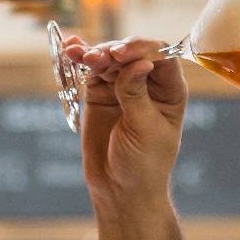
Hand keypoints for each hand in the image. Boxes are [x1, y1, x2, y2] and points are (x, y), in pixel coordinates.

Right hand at [60, 34, 187, 207]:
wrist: (119, 190)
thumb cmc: (143, 164)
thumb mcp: (143, 129)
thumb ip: (136, 94)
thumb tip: (137, 63)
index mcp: (170, 91)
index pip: (161, 58)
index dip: (142, 50)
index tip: (122, 55)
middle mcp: (148, 84)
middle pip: (132, 53)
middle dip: (114, 51)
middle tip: (98, 58)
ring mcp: (122, 86)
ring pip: (108, 59)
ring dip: (93, 52)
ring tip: (77, 54)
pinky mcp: (99, 94)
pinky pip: (90, 71)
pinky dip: (80, 59)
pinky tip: (70, 49)